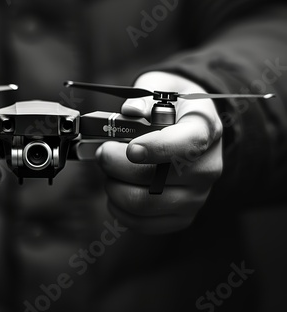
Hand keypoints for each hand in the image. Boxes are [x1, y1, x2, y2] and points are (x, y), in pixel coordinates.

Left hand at [96, 71, 222, 233]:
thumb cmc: (172, 107)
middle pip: (157, 180)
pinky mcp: (182, 216)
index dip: (156, 148)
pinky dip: (119, 209)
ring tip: (110, 171)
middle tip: (103, 152)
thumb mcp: (161, 88)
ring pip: (144, 205)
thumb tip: (129, 111)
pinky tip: (116, 190)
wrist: (192, 129)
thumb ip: (145, 97)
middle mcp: (208, 167)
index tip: (130, 148)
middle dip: (117, 166)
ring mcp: (197, 196)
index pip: (187, 144)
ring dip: (114, 187)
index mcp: (206, 129)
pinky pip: (144, 224)